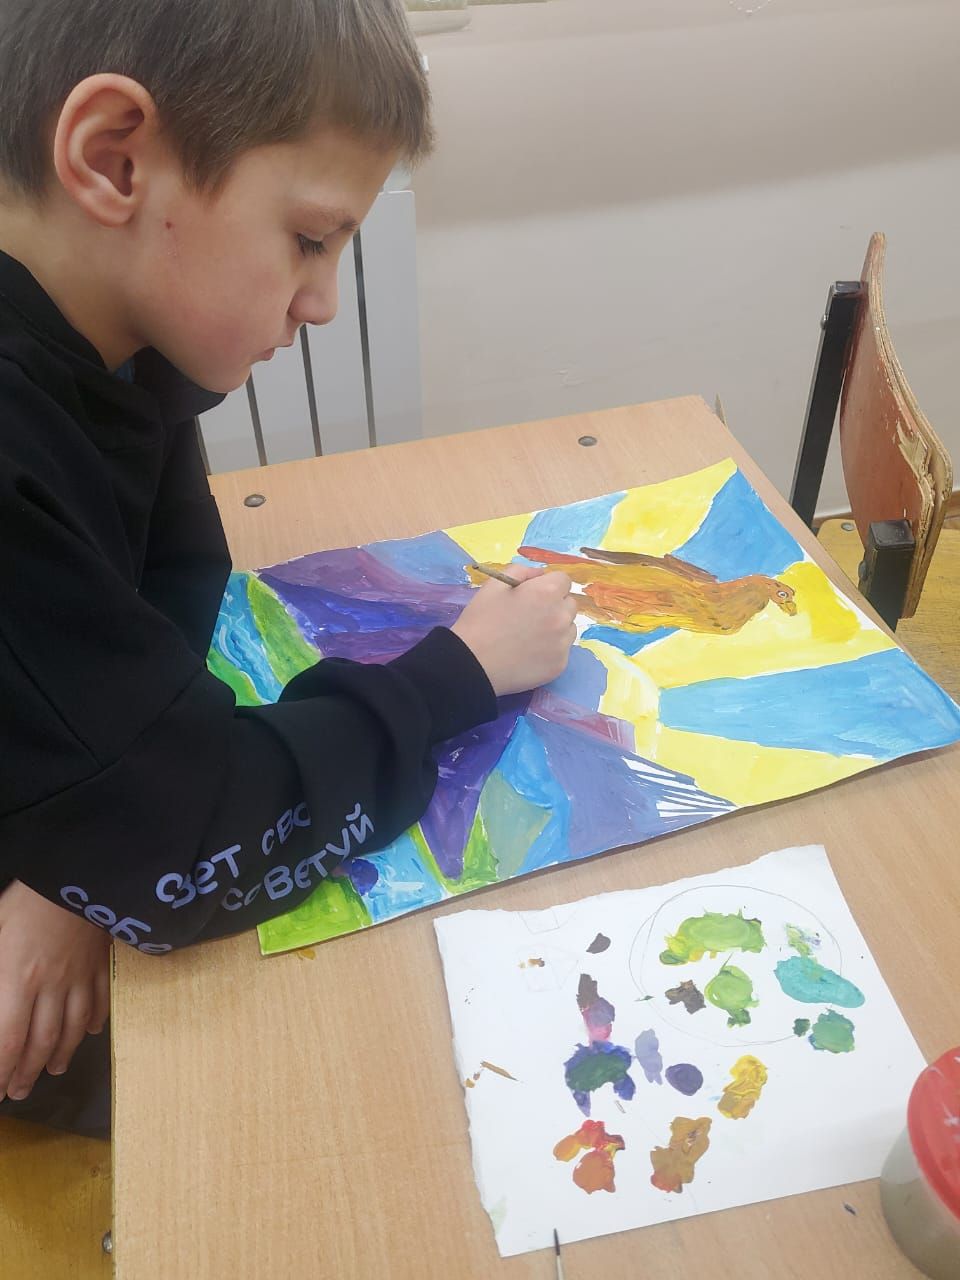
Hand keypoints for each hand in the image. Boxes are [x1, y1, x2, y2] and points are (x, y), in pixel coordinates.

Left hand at [0, 880, 110, 1100]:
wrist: (80, 871)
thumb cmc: (28, 899)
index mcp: (17, 979)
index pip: (7, 1039)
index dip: (2, 1071)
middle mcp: (50, 986)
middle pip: (41, 1041)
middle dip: (28, 1072)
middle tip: (20, 1092)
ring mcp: (80, 976)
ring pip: (72, 1028)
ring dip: (60, 1055)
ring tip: (52, 1072)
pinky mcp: (100, 962)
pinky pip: (99, 999)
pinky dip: (94, 1021)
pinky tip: (90, 1033)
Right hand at [452, 565, 577, 695]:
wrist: (472, 664)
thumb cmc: (480, 620)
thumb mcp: (494, 585)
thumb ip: (521, 572)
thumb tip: (540, 575)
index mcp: (547, 592)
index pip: (564, 581)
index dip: (548, 585)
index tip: (533, 596)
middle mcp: (561, 616)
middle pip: (569, 604)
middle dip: (555, 605)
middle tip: (530, 616)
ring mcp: (563, 643)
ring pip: (569, 628)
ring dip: (556, 628)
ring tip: (529, 637)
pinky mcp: (560, 665)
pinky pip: (562, 651)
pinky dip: (550, 650)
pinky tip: (529, 654)